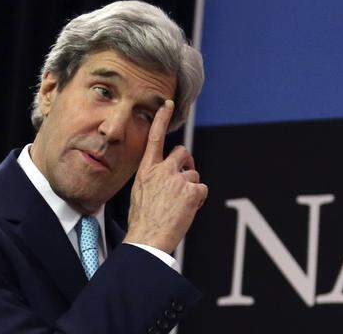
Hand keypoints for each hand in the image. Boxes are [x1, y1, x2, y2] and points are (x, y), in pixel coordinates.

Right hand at [123, 100, 207, 253]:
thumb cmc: (144, 220)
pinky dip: (199, 199)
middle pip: (183, 153)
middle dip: (187, 163)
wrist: (148, 238)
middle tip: (184, 179)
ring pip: (194, 176)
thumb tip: (169, 176)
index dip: (162, 120)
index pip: (154, 139)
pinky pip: (202, 189)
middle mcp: (162, 171)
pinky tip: (188, 210)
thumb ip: (155, 179)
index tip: (168, 104)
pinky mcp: (191, 191)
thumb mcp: (141, 193)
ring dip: (191, 188)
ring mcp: (178, 180)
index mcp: (147, 171)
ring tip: (180, 205)